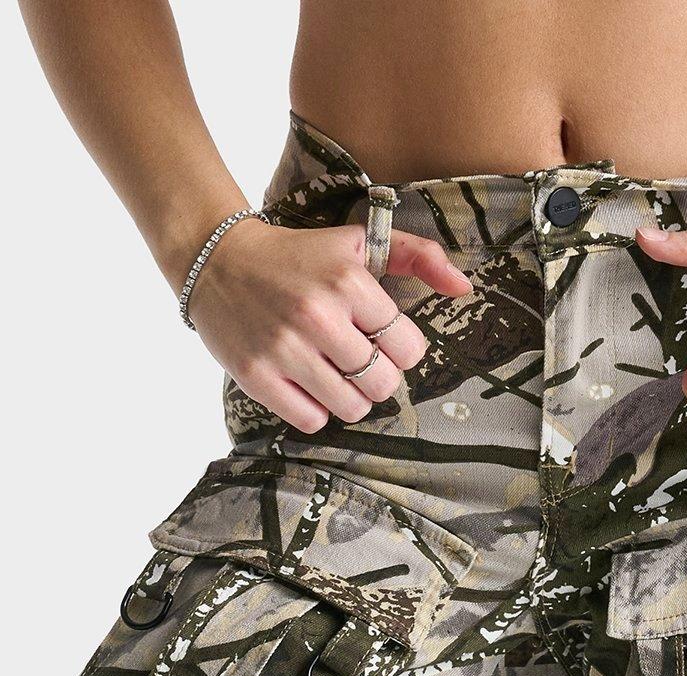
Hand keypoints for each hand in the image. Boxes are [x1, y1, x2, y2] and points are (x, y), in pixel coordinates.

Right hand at [187, 220, 472, 433]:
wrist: (220, 261)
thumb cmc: (299, 256)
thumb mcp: (358, 244)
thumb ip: (418, 257)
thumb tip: (466, 287)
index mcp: (349, 281)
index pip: (407, 348)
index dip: (400, 350)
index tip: (381, 340)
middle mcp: (318, 315)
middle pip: (382, 383)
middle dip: (377, 377)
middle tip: (357, 361)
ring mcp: (286, 348)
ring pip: (352, 408)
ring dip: (350, 398)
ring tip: (333, 373)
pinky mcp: (258, 376)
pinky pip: (312, 420)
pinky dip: (316, 410)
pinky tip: (306, 384)